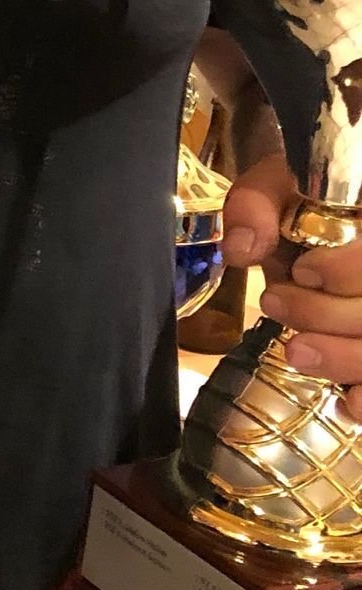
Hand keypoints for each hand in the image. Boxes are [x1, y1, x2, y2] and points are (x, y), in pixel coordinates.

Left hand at [227, 152, 361, 416]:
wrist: (313, 219)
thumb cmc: (299, 200)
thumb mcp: (276, 187)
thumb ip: (256, 204)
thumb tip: (241, 248)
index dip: (346, 270)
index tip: (302, 270)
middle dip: (326, 315)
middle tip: (274, 303)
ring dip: (342, 358)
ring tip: (295, 351)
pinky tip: (348, 402)